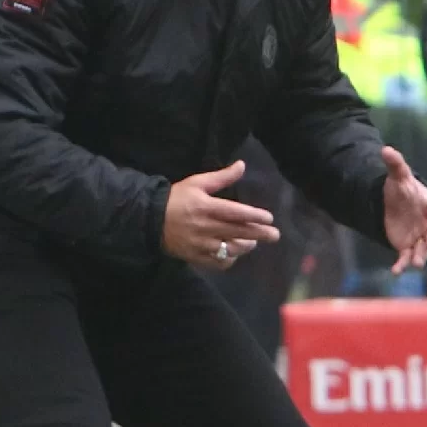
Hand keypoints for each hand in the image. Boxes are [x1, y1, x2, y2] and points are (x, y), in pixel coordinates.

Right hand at [163, 161, 279, 269]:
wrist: (150, 219)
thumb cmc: (177, 198)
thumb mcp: (198, 183)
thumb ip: (222, 177)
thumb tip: (242, 165)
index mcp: (206, 207)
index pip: (235, 213)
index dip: (254, 216)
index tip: (269, 217)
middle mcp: (205, 227)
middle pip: (238, 232)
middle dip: (259, 234)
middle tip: (275, 235)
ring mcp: (200, 244)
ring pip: (230, 249)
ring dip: (245, 246)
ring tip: (254, 242)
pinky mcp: (195, 256)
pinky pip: (217, 262)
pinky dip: (229, 260)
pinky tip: (234, 254)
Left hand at [381, 147, 426, 273]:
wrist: (394, 204)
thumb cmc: (401, 189)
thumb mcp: (397, 176)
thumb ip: (395, 164)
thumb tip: (385, 149)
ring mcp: (419, 236)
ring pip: (423, 249)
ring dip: (420, 256)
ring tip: (416, 263)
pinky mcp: (407, 247)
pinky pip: (406, 257)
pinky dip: (402, 264)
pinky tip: (395, 272)